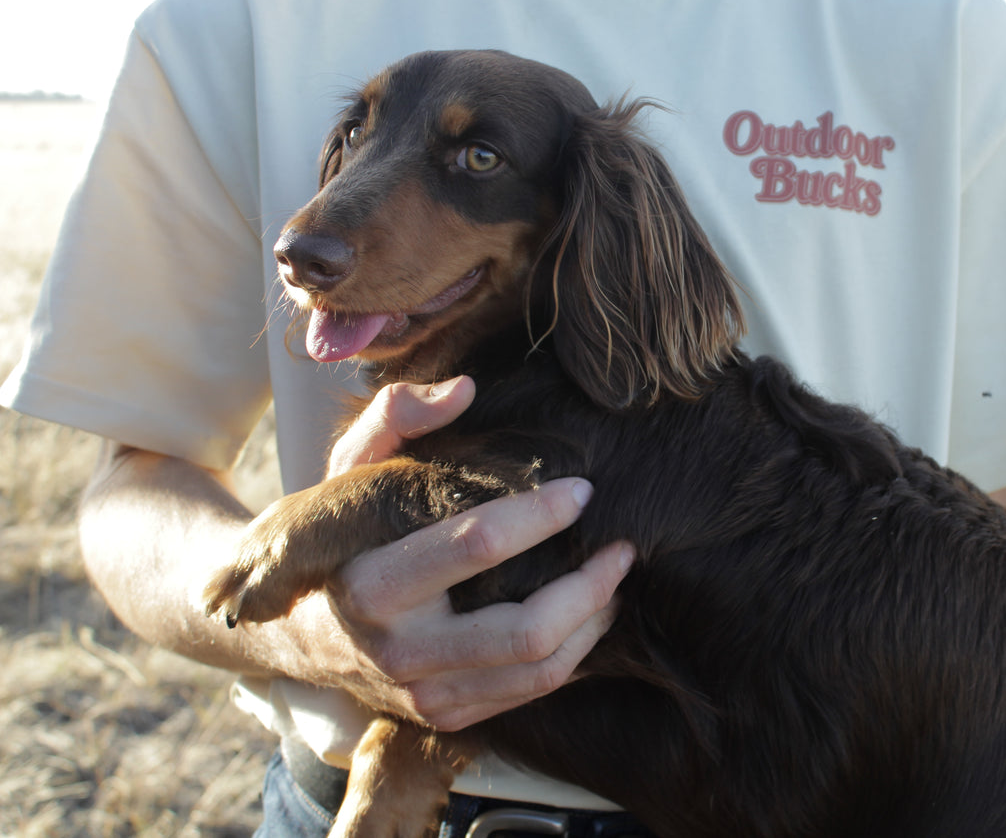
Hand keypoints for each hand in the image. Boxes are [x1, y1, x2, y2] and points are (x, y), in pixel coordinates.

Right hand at [281, 377, 634, 729]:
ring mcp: (422, 694)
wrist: (285, 631)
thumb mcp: (345, 469)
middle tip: (622, 547)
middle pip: (526, 630)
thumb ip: (395, 415)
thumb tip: (465, 388)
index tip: (582, 490)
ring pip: (538, 669)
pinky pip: (529, 692)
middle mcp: (398, 650)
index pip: (476, 547)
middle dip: (590, 585)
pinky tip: (587, 614)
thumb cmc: (331, 535)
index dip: (540, 514)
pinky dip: (572, 653)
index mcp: (369, 582)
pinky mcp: (442, 716)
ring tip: (614, 578)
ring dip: (593, 621)